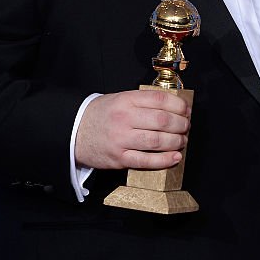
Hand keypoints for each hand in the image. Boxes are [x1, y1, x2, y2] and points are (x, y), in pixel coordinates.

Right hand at [75, 89, 190, 170]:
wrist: (73, 131)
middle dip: (181, 125)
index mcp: (126, 100)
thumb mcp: (119, 99)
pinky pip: (147, 160)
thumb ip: (143, 102)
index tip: (186, 110)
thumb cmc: (100, 115)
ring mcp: (121, 139)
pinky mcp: (119, 158)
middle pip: (163, 120)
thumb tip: (173, 107)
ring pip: (158, 141)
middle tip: (186, 127)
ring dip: (176, 142)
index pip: (160, 100)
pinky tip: (175, 156)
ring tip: (182, 141)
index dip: (179, 105)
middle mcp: (124, 118)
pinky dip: (165, 160)